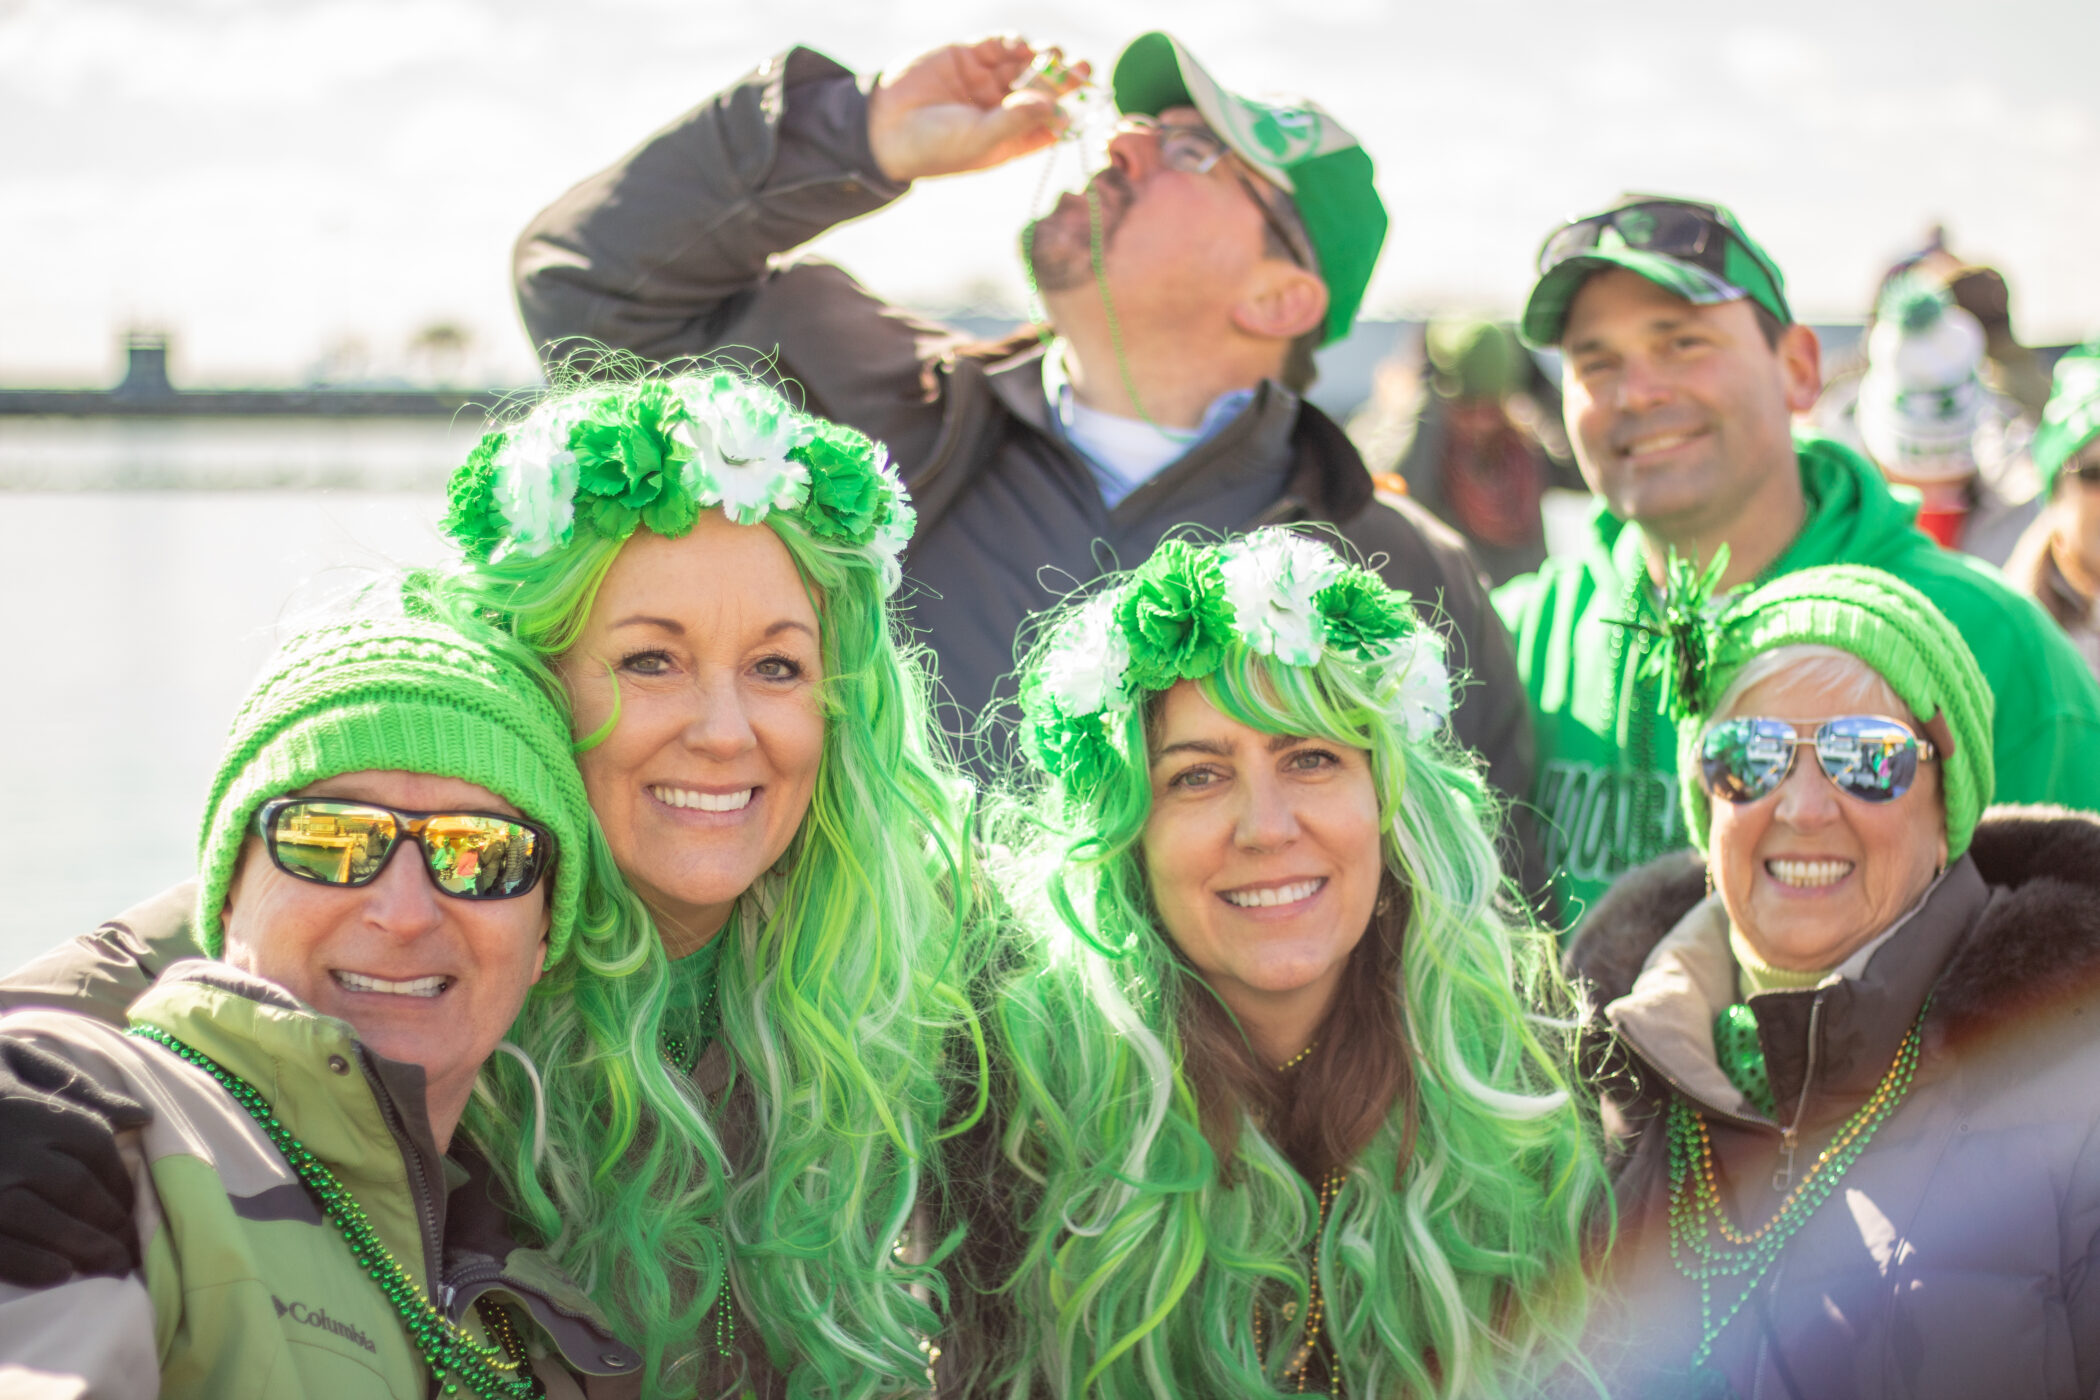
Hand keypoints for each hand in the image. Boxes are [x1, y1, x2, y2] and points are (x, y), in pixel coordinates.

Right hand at [0, 1036, 150, 1285]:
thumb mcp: (14, 1061)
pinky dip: (32, 1264)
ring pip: (45, 1222)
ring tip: (111, 1267)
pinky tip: (60, 1275)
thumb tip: (140, 1116)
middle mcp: (10, 1148)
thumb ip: (74, 1086)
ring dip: (84, 1248)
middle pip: (78, 1189)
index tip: (130, 1204)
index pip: (95, 1145)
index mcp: (29, 1108)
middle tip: (131, 1248)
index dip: (119, 1178)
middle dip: (111, 1221)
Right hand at [867, 36, 1090, 183]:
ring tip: (1054, 53)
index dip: (1070, 111)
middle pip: (1044, 89)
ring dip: (1043, 57)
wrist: (884, 126)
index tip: (1086, 101)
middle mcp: (1003, 108)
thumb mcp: (978, 140)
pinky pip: (1000, 45)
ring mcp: (987, 80)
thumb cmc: (933, 146)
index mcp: (1011, 137)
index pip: (1050, 123)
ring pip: (1026, 64)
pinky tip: (1018, 45)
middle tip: (1083, 68)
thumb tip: (1052, 105)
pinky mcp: (969, 56)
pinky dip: (1013, 42)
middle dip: (1064, 79)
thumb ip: (1015, 122)